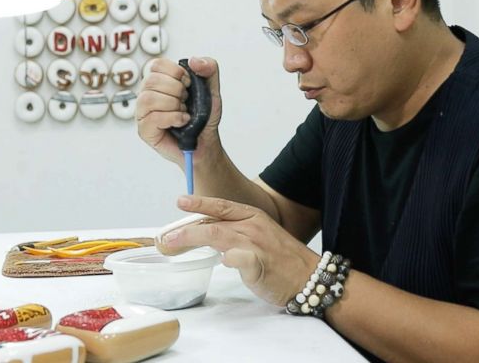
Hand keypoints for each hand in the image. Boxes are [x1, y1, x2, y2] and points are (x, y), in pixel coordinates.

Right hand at [135, 57, 223, 166]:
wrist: (206, 143)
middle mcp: (148, 95)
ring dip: (173, 104)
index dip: (175, 72)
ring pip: (148, 98)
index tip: (188, 84)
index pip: (156, 65)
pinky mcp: (144, 130)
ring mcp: (143, 113)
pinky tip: (182, 121)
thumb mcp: (212, 88)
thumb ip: (209, 68)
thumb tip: (193, 60)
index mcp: (160, 82)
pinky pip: (153, 117)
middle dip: (177, 90)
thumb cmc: (203, 117)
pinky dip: (173, 118)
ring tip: (183, 112)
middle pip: (152, 80)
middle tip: (186, 101)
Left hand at [162, 195, 319, 305]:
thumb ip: (235, 234)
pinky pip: (238, 258)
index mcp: (254, 217)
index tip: (180, 201)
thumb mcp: (259, 237)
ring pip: (218, 235)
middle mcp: (253, 227)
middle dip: (186, 227)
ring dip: (192, 238)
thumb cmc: (283, 260)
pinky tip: (220, 261)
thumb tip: (207, 234)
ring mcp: (256, 245)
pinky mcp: (259, 265)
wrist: (311, 277)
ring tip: (173, 245)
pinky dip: (227, 259)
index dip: (199, 203)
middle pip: (213, 222)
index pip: (222, 206)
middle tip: (167, 235)